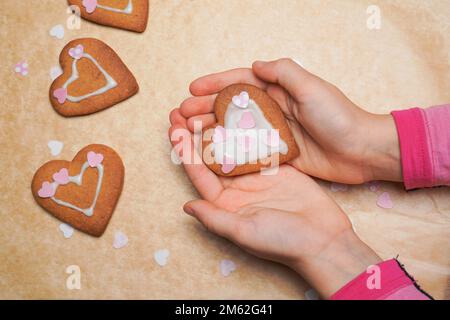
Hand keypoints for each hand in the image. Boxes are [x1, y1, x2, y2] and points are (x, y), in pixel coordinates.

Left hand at [168, 119, 380, 297]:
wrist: (324, 241)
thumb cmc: (283, 242)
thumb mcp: (244, 231)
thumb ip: (214, 218)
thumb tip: (186, 207)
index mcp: (225, 203)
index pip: (199, 173)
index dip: (184, 151)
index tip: (173, 129)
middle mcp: (238, 188)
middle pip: (211, 156)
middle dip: (195, 134)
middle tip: (181, 110)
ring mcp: (257, 176)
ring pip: (233, 146)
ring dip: (218, 126)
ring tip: (204, 105)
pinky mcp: (277, 166)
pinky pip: (258, 144)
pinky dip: (248, 128)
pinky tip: (237, 111)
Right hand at [174, 58, 401, 183]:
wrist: (361, 151)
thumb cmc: (340, 117)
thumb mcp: (312, 88)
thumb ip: (284, 73)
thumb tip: (256, 65)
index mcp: (280, 90)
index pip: (241, 82)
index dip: (215, 83)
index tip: (193, 87)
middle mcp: (273, 109)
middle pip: (232, 106)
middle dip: (205, 106)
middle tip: (182, 113)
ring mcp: (273, 132)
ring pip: (235, 128)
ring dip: (211, 128)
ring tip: (189, 131)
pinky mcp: (277, 153)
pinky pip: (247, 149)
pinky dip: (228, 150)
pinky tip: (211, 153)